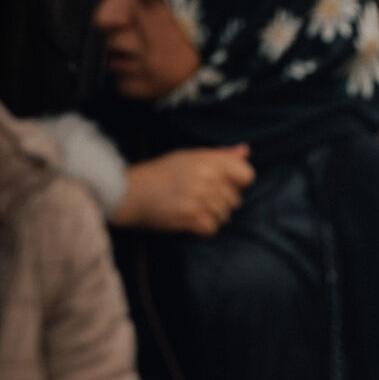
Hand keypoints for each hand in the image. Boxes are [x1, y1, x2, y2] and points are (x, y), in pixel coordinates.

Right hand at [111, 144, 254, 235]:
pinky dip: (203, 228)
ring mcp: (198, 196)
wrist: (131, 192)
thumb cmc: (162, 173)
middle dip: (222, 203)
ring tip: (194, 209)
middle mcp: (206, 176)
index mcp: (209, 159)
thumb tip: (246, 151)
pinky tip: (190, 221)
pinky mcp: (189, 216)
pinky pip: (212, 228)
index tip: (225, 186)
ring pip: (225, 216)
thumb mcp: (190, 156)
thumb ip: (221, 155)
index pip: (247, 175)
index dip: (238, 183)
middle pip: (236, 199)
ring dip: (212, 217)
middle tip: (201, 200)